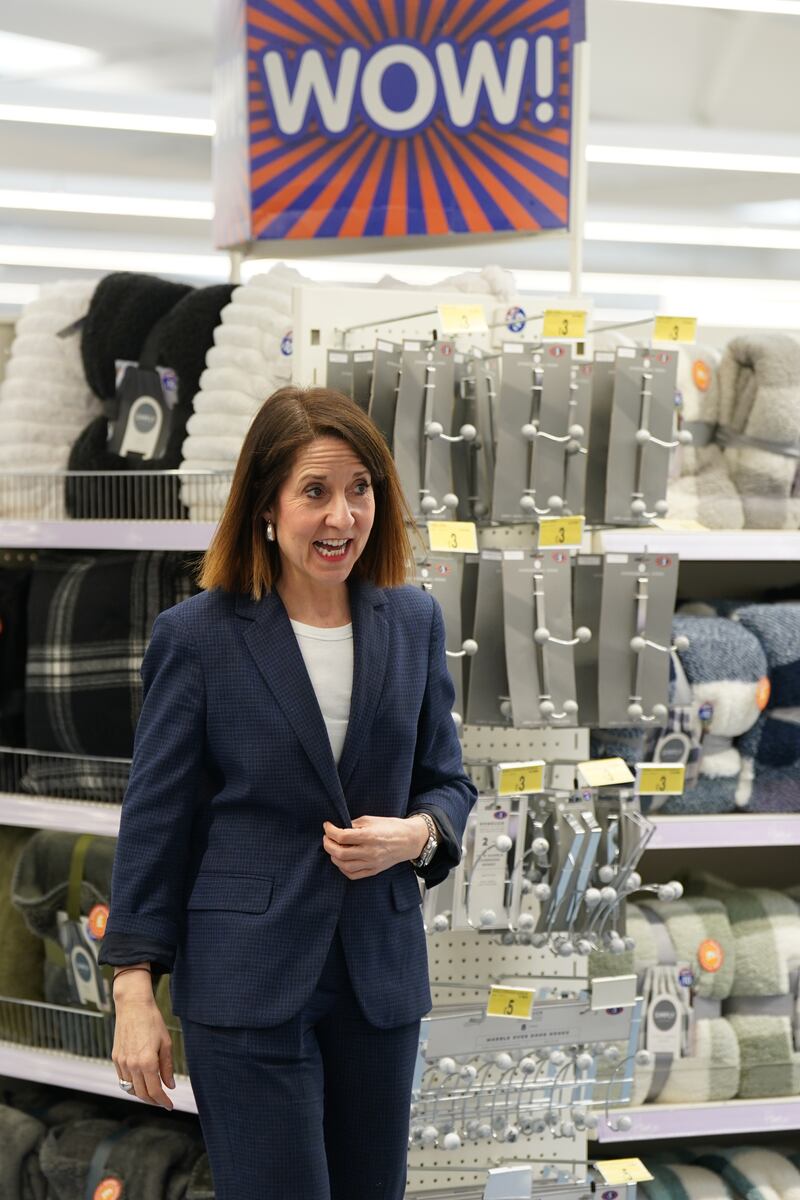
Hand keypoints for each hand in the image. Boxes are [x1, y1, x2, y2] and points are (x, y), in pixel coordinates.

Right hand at [112, 980, 175, 1108]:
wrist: (133, 1006)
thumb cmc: (152, 1021)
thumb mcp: (166, 1043)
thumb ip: (167, 1067)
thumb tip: (170, 1085)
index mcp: (147, 1062)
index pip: (155, 1091)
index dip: (163, 1101)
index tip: (169, 1105)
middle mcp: (132, 1065)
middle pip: (142, 1094)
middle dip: (153, 1100)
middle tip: (163, 1101)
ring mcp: (122, 1062)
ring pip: (131, 1089)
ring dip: (142, 1094)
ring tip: (153, 1092)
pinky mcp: (115, 1058)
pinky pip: (123, 1079)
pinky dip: (132, 1085)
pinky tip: (140, 1081)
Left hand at [322, 815, 427, 879]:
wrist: (409, 840)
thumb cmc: (391, 827)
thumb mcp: (372, 820)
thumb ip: (354, 825)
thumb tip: (338, 828)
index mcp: (369, 836)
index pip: (342, 836)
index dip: (330, 831)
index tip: (327, 826)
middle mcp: (370, 852)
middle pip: (340, 853)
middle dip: (328, 844)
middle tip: (327, 838)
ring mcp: (372, 863)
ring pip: (344, 866)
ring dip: (334, 857)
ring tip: (333, 848)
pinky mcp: (374, 871)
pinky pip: (353, 875)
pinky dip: (343, 868)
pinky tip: (342, 860)